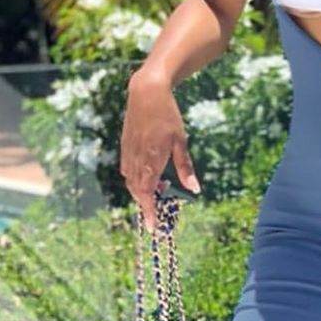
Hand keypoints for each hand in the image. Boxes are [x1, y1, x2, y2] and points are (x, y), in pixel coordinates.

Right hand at [120, 72, 200, 231]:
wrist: (146, 92)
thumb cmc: (168, 116)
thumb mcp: (181, 142)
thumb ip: (186, 168)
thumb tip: (195, 190)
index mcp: (151, 159)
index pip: (147, 194)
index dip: (149, 212)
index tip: (152, 228)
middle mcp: (136, 158)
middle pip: (137, 191)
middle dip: (145, 205)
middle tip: (156, 214)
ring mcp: (128, 152)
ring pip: (130, 181)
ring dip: (140, 192)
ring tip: (156, 193)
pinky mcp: (125, 146)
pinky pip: (127, 170)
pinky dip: (135, 179)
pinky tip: (147, 177)